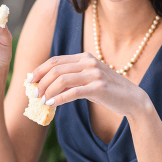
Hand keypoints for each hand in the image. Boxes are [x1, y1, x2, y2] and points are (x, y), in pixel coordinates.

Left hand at [28, 52, 149, 117]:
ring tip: (41, 100)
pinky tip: (52, 104)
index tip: (29, 80)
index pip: (55, 60)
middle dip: (41, 81)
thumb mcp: (88, 79)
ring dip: (48, 90)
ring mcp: (94, 74)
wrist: (132, 99)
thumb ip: (72, 78)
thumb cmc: (107, 91)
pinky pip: (73, 92)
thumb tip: (46, 85)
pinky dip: (59, 98)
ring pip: (62, 79)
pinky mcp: (99, 88)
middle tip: (33, 93)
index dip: (39, 69)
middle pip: (56, 69)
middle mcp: (89, 62)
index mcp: (85, 57)